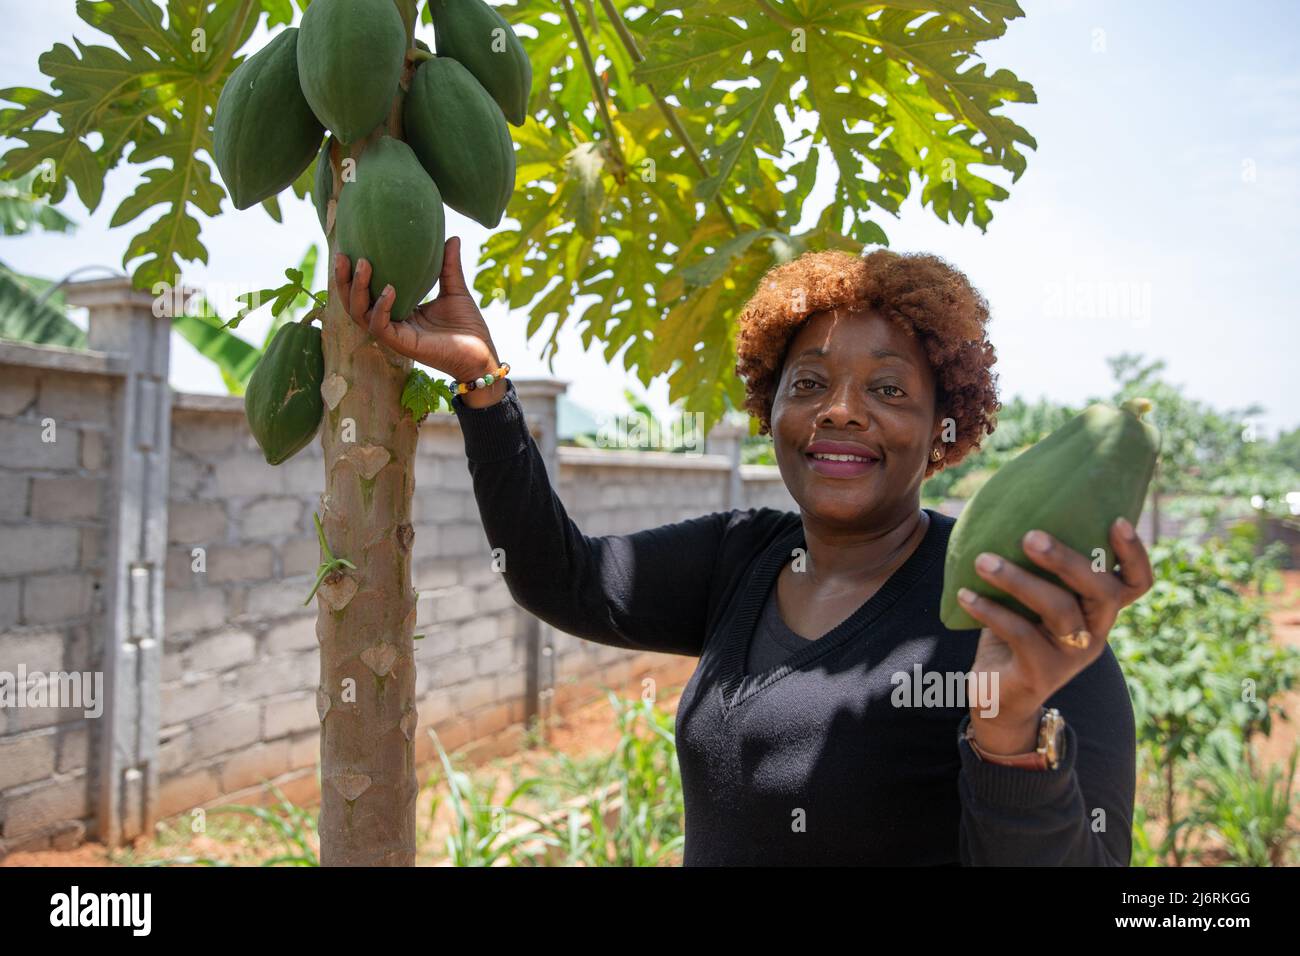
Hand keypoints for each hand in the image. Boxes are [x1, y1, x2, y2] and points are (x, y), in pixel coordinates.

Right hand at [333, 235, 500, 383]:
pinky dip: (381, 307)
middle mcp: (391, 323)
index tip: (351, 247)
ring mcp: (394, 335)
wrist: (482, 356)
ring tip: (363, 264)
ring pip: (360, 314)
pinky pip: (380, 326)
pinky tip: (390, 289)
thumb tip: (452, 236)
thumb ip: (448, 265)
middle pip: (354, 302)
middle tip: (344, 254)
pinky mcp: (402, 345)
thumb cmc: (468, 327)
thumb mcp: (455, 289)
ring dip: (357, 289)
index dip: (354, 273)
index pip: (366, 292)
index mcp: (398, 310)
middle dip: (344, 279)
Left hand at [959, 517, 1153, 753]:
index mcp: (1098, 611)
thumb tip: (1009, 517)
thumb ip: (1034, 571)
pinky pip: (1020, 633)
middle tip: (1030, 536)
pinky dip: (991, 610)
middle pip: (1103, 592)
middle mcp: (1095, 632)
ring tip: (982, 561)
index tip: (1117, 520)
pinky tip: (966, 594)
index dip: (1135, 554)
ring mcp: (1072, 656)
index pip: (1136, 584)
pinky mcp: (1043, 673)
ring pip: (1059, 610)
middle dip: (1068, 560)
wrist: (998, 699)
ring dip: (1018, 580)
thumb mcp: (1030, 602)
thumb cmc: (1015, 635)